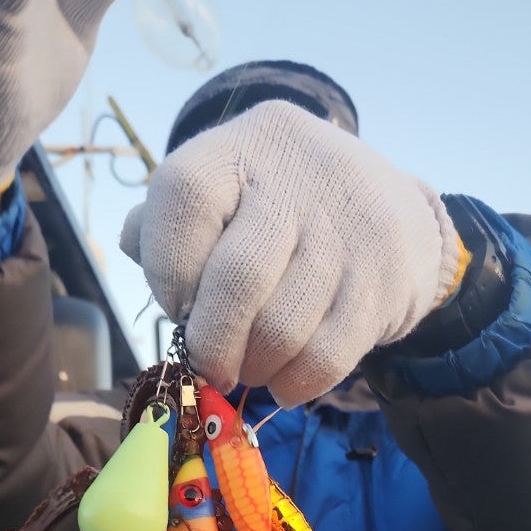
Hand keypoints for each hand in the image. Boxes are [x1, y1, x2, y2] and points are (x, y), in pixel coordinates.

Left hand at [120, 100, 460, 406]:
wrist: (401, 214)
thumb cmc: (288, 212)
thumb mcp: (231, 190)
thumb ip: (173, 219)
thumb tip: (130, 243)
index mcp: (245, 145)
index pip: (183, 195)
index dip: (166, 267)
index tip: (178, 304)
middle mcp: (302, 176)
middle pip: (238, 278)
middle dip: (211, 342)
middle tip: (210, 365)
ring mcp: (351, 230)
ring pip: (283, 329)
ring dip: (255, 367)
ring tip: (252, 367)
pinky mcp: (385, 283)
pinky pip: (327, 357)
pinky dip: (295, 384)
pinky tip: (286, 382)